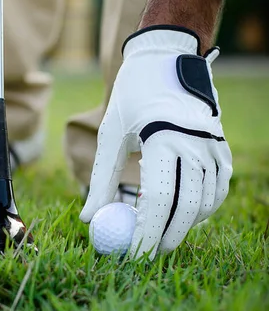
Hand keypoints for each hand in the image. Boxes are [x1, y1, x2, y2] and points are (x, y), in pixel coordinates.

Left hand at [81, 26, 231, 258]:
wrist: (167, 56)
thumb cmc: (133, 94)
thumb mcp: (111, 131)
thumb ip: (101, 177)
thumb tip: (89, 218)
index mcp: (163, 138)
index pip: (159, 199)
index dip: (146, 231)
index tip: (133, 253)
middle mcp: (194, 143)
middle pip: (186, 206)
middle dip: (167, 236)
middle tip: (149, 253)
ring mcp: (212, 143)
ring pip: (207, 199)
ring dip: (188, 224)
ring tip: (165, 236)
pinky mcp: (220, 143)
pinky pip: (219, 186)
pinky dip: (206, 206)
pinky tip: (189, 214)